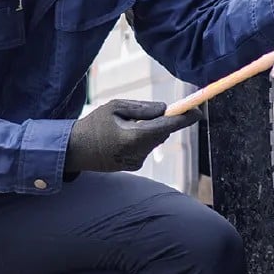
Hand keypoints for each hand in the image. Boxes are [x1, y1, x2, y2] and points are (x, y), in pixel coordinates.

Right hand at [64, 99, 202, 173]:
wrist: (75, 150)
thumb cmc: (94, 124)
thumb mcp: (115, 107)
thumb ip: (142, 108)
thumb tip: (164, 110)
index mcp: (133, 137)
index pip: (165, 127)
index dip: (184, 119)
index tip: (198, 111)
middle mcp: (138, 153)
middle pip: (162, 133)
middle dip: (161, 121)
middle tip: (148, 112)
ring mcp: (137, 162)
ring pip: (155, 140)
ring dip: (150, 130)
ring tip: (126, 126)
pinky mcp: (134, 166)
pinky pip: (147, 147)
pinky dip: (142, 139)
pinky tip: (123, 138)